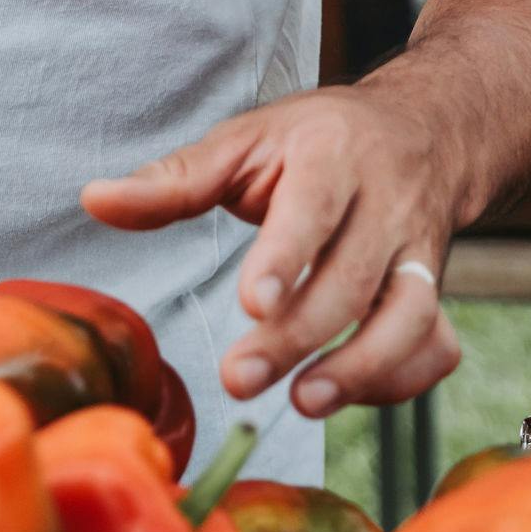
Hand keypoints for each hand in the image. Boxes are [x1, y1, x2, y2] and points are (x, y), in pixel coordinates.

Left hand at [80, 82, 463, 419]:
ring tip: (303, 404)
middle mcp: (386, 202)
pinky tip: (347, 394)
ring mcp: (421, 250)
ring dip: (360, 370)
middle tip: (238, 378)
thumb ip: (174, 180)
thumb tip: (93, 201)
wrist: (425, 127)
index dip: (286, 257)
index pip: (314, 208)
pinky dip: (400, 379)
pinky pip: (434, 344)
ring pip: (407, 318)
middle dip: (296, 337)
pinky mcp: (437, 290)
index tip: (252, 303)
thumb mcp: (246, 140)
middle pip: (351, 279)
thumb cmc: (315, 139)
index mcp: (332, 154)